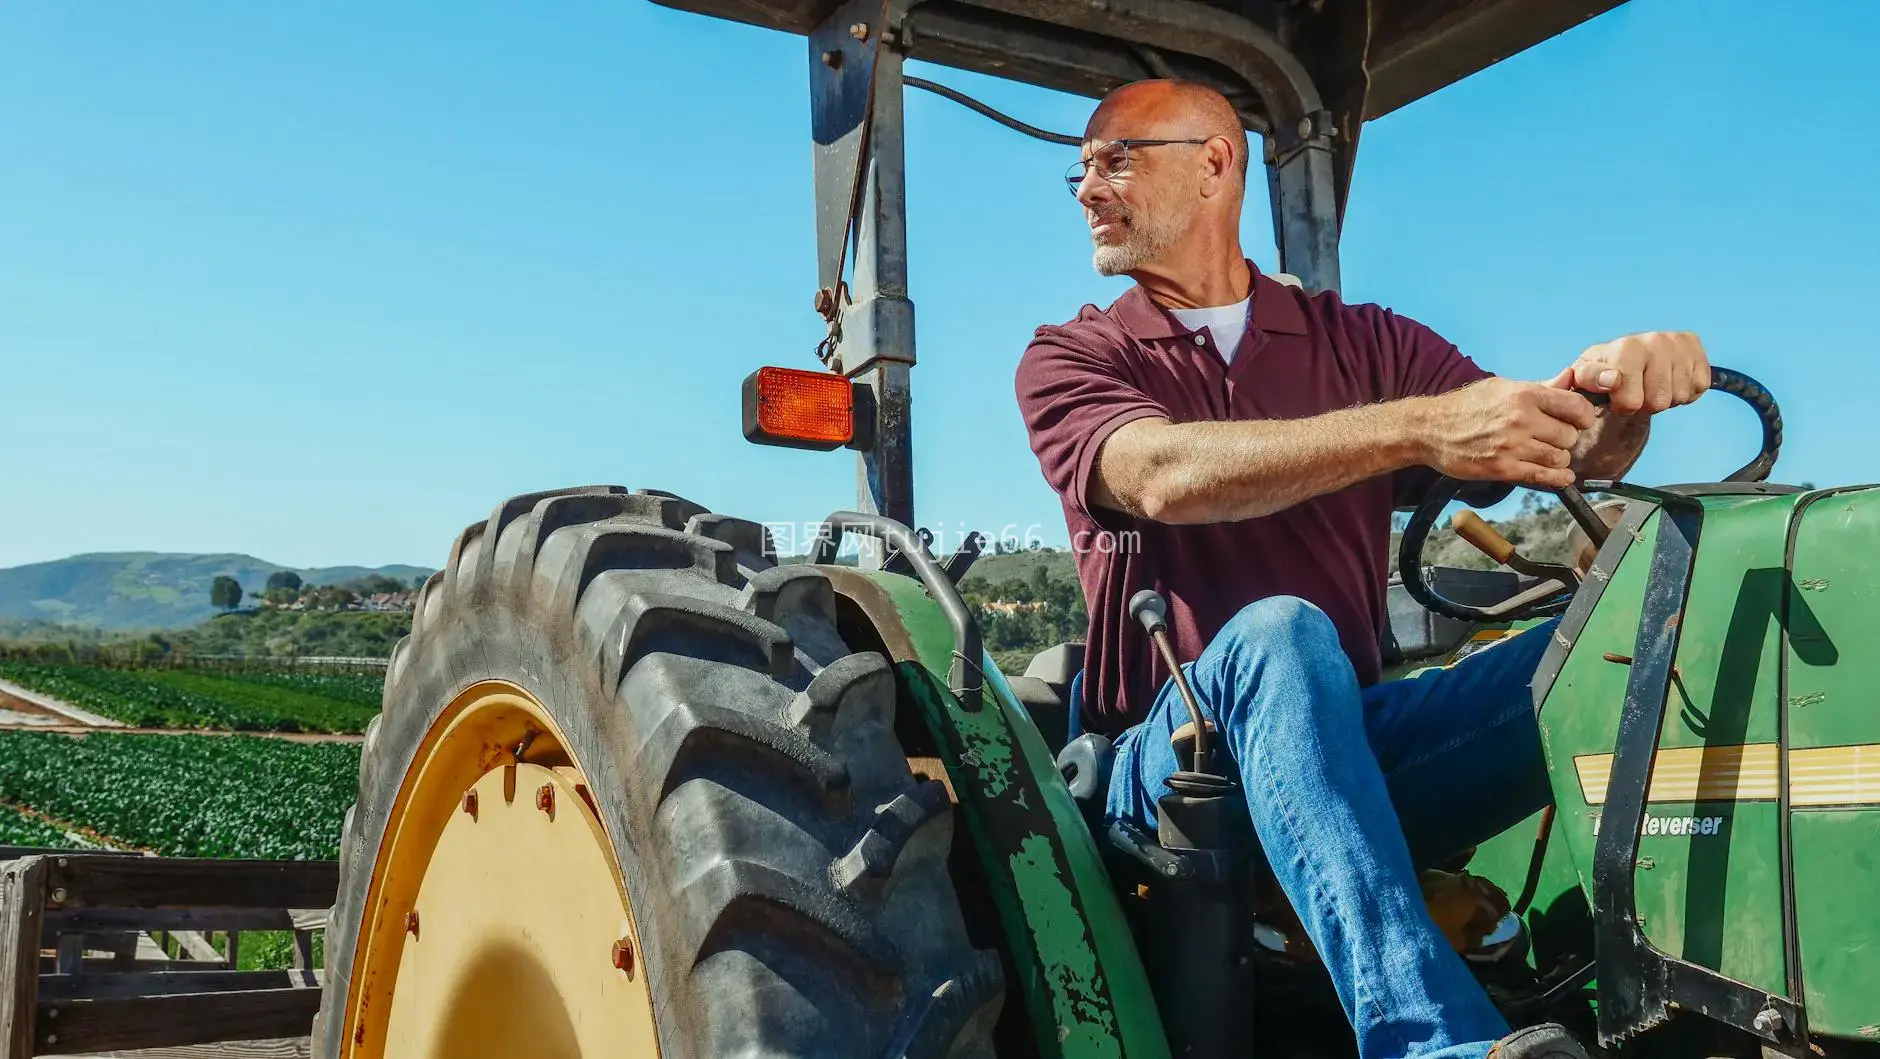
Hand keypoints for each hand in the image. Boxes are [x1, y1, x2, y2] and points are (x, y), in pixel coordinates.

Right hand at [1418, 377, 1598, 488]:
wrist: (1430, 429)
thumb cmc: (1467, 406)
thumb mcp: (1503, 387)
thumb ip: (1540, 387)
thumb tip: (1571, 379)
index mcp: (1524, 395)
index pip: (1575, 407)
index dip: (1582, 416)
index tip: (1578, 420)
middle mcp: (1521, 419)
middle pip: (1569, 436)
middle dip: (1565, 439)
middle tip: (1554, 438)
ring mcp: (1512, 446)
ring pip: (1559, 458)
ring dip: (1557, 459)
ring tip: (1545, 454)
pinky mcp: (1502, 468)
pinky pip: (1543, 476)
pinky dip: (1556, 478)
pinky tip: (1560, 476)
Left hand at [1555, 331, 1709, 414]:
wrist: (1629, 356)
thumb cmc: (1603, 369)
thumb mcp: (1585, 374)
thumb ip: (1588, 378)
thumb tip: (1610, 380)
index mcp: (1626, 347)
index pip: (1631, 399)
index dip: (1622, 405)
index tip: (1615, 396)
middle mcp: (1656, 341)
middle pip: (1657, 402)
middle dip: (1643, 405)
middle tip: (1636, 391)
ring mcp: (1680, 346)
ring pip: (1678, 397)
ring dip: (1664, 399)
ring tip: (1651, 385)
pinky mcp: (1699, 352)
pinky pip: (1697, 390)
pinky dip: (1683, 393)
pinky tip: (1669, 381)